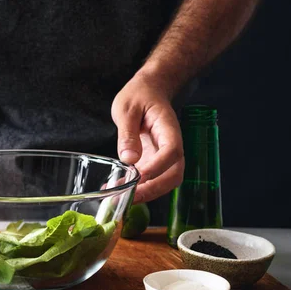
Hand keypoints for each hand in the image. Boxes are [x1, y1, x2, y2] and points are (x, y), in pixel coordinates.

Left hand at [111, 72, 184, 203]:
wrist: (149, 91)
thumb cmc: (139, 96)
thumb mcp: (127, 109)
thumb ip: (128, 134)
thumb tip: (129, 159)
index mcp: (168, 129)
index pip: (171, 152)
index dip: (158, 167)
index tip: (140, 176)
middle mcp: (171, 146)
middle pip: (173, 174)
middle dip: (154, 189)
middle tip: (130, 197)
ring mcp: (164, 156)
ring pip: (165, 181)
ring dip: (146, 194)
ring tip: (120, 198)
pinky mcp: (154, 161)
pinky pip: (151, 180)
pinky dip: (138, 189)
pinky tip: (117, 190)